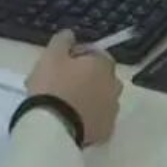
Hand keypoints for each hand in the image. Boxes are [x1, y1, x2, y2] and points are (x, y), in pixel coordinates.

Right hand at [24, 30, 122, 146]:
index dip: (78, 56)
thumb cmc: (53, 86)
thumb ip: (62, 40)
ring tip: (64, 105)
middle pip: (101, 77)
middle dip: (85, 78)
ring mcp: (112, 111)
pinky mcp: (105, 132)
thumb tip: (70, 34)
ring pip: (100, 99)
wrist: (53, 126)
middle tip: (61, 84)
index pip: (96, 54)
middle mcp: (114, 87)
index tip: (61, 63)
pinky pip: (97, 119)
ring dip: (88, 98)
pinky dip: (87, 118)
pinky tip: (70, 120)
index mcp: (104, 66)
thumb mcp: (51, 55)